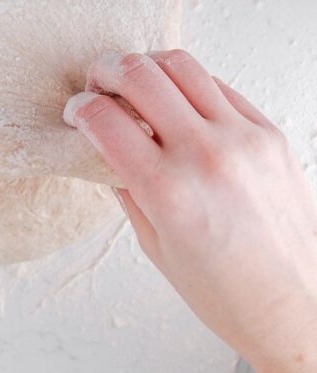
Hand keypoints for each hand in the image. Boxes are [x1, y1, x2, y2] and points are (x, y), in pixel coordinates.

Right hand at [64, 50, 316, 372]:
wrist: (296, 307)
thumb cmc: (228, 293)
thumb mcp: (156, 247)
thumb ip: (127, 188)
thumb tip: (108, 146)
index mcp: (168, 192)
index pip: (105, 120)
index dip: (80, 109)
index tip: (76, 112)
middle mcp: (205, 156)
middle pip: (140, 75)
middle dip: (105, 71)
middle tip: (97, 83)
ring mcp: (243, 139)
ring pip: (181, 65)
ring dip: (147, 66)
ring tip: (136, 82)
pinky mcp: (269, 133)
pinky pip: (219, 86)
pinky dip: (189, 85)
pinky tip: (178, 101)